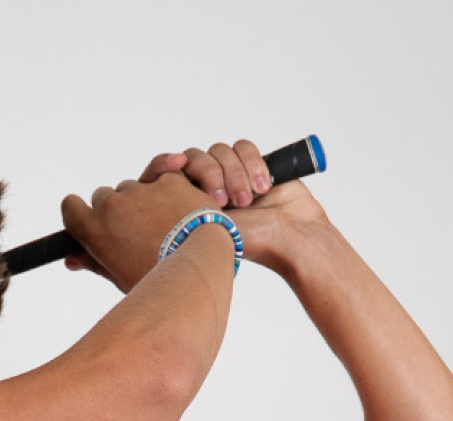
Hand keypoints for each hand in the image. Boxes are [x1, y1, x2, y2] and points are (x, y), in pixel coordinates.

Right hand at [59, 153, 217, 291]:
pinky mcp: (169, 180)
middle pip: (104, 196)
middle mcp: (113, 205)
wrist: (198, 269)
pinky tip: (181, 210)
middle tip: (137, 231)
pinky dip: (170, 189)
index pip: (71, 206)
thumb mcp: (120, 277)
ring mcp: (141, 190)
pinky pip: (163, 177)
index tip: (91, 219)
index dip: (81, 212)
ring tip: (165, 226)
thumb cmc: (157, 281)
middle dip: (117, 209)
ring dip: (144, 200)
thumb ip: (93, 262)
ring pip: (134, 187)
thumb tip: (72, 260)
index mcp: (94, 229)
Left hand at [174, 140, 327, 271]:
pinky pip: (243, 147)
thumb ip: (183, 200)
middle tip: (222, 201)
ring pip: (220, 151)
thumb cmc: (248, 240)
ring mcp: (230, 175)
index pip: (166, 172)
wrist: (289, 236)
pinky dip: (252, 163)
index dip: (166, 164)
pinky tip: (263, 187)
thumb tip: (163, 180)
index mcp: (189, 202)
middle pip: (195, 157)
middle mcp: (207, 187)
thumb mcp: (205, 224)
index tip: (176, 166)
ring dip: (236, 174)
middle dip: (211, 174)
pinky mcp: (253, 164)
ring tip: (248, 200)